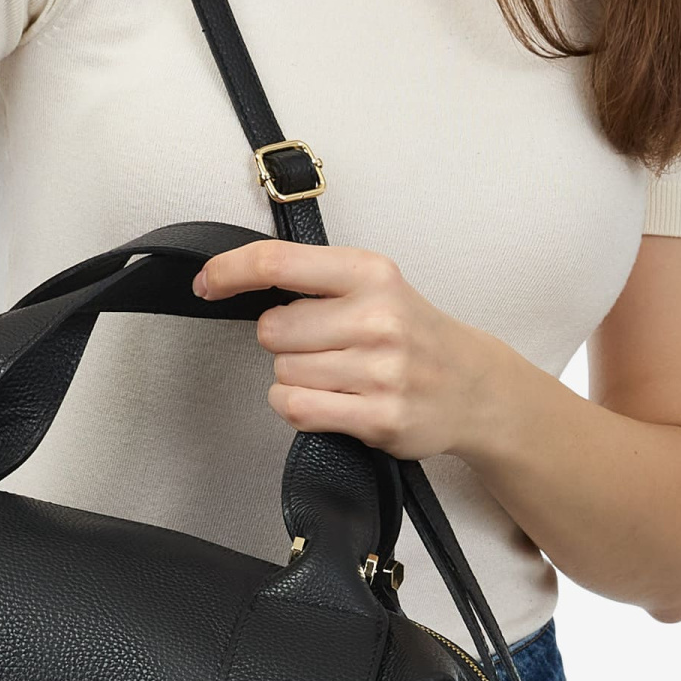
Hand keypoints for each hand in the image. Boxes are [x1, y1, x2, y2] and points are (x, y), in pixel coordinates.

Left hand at [193, 241, 506, 460]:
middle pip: (273, 330)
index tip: (206, 284)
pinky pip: (297, 409)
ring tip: (337, 374)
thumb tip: (236, 280)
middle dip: (284, 341)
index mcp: (370, 273)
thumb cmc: (412, 333)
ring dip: (295, 377)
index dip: (229, 272)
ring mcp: (380, 371)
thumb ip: (315, 280)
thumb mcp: (375, 285)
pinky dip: (298, 406)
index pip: (277, 263)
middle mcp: (377, 318)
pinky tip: (328, 400)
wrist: (474, 386)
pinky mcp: (379, 417)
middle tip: (324, 345)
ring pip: (283, 373)